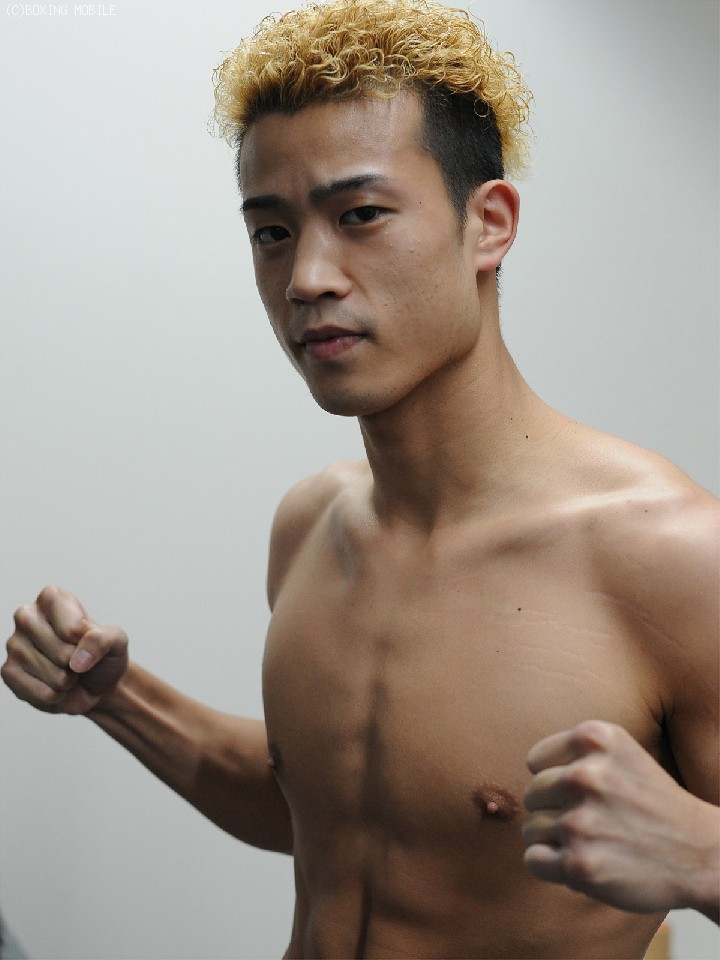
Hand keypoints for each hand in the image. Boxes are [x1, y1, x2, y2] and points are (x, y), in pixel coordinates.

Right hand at [2, 585, 128, 715]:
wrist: (96, 683)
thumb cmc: (102, 654)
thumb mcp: (116, 640)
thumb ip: (103, 640)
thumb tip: (77, 660)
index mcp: (52, 598)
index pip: (73, 629)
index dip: (87, 641)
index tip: (87, 637)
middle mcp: (27, 616)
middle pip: (61, 651)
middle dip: (77, 662)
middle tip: (76, 658)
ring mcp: (14, 644)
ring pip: (53, 674)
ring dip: (68, 680)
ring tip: (67, 671)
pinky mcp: (9, 672)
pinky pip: (42, 693)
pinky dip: (57, 696)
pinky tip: (54, 685)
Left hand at [522, 720, 718, 914]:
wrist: (701, 854)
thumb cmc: (652, 803)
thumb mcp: (620, 753)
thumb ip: (574, 753)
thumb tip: (525, 770)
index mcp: (595, 739)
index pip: (535, 761)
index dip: (555, 780)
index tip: (584, 794)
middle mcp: (585, 775)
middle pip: (531, 796)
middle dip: (552, 812)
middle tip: (591, 824)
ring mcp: (581, 821)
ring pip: (530, 830)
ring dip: (553, 842)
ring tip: (591, 843)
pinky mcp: (580, 864)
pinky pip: (533, 861)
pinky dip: (550, 867)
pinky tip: (580, 863)